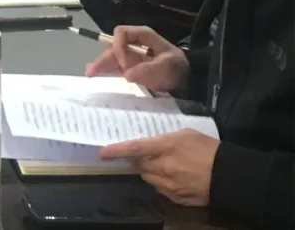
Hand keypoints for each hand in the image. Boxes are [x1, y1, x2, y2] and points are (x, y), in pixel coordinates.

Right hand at [85, 25, 189, 92]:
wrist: (187, 79)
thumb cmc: (178, 67)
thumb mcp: (168, 65)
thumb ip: (148, 69)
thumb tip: (127, 75)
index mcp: (142, 36)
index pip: (121, 33)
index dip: (118, 46)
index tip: (124, 64)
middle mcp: (134, 44)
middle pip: (113, 47)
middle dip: (104, 58)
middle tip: (93, 71)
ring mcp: (132, 55)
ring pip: (112, 57)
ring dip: (101, 64)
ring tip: (90, 73)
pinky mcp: (131, 66)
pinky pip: (116, 66)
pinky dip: (106, 69)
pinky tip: (95, 73)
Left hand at [100, 129, 217, 205]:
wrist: (230, 176)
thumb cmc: (208, 149)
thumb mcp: (185, 135)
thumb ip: (163, 139)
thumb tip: (149, 144)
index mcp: (166, 148)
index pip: (134, 149)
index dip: (116, 150)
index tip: (102, 153)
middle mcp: (164, 169)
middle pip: (138, 165)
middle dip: (136, 159)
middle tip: (140, 153)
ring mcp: (170, 186)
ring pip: (147, 178)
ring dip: (148, 170)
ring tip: (161, 163)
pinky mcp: (176, 198)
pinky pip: (160, 189)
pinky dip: (160, 181)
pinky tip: (172, 175)